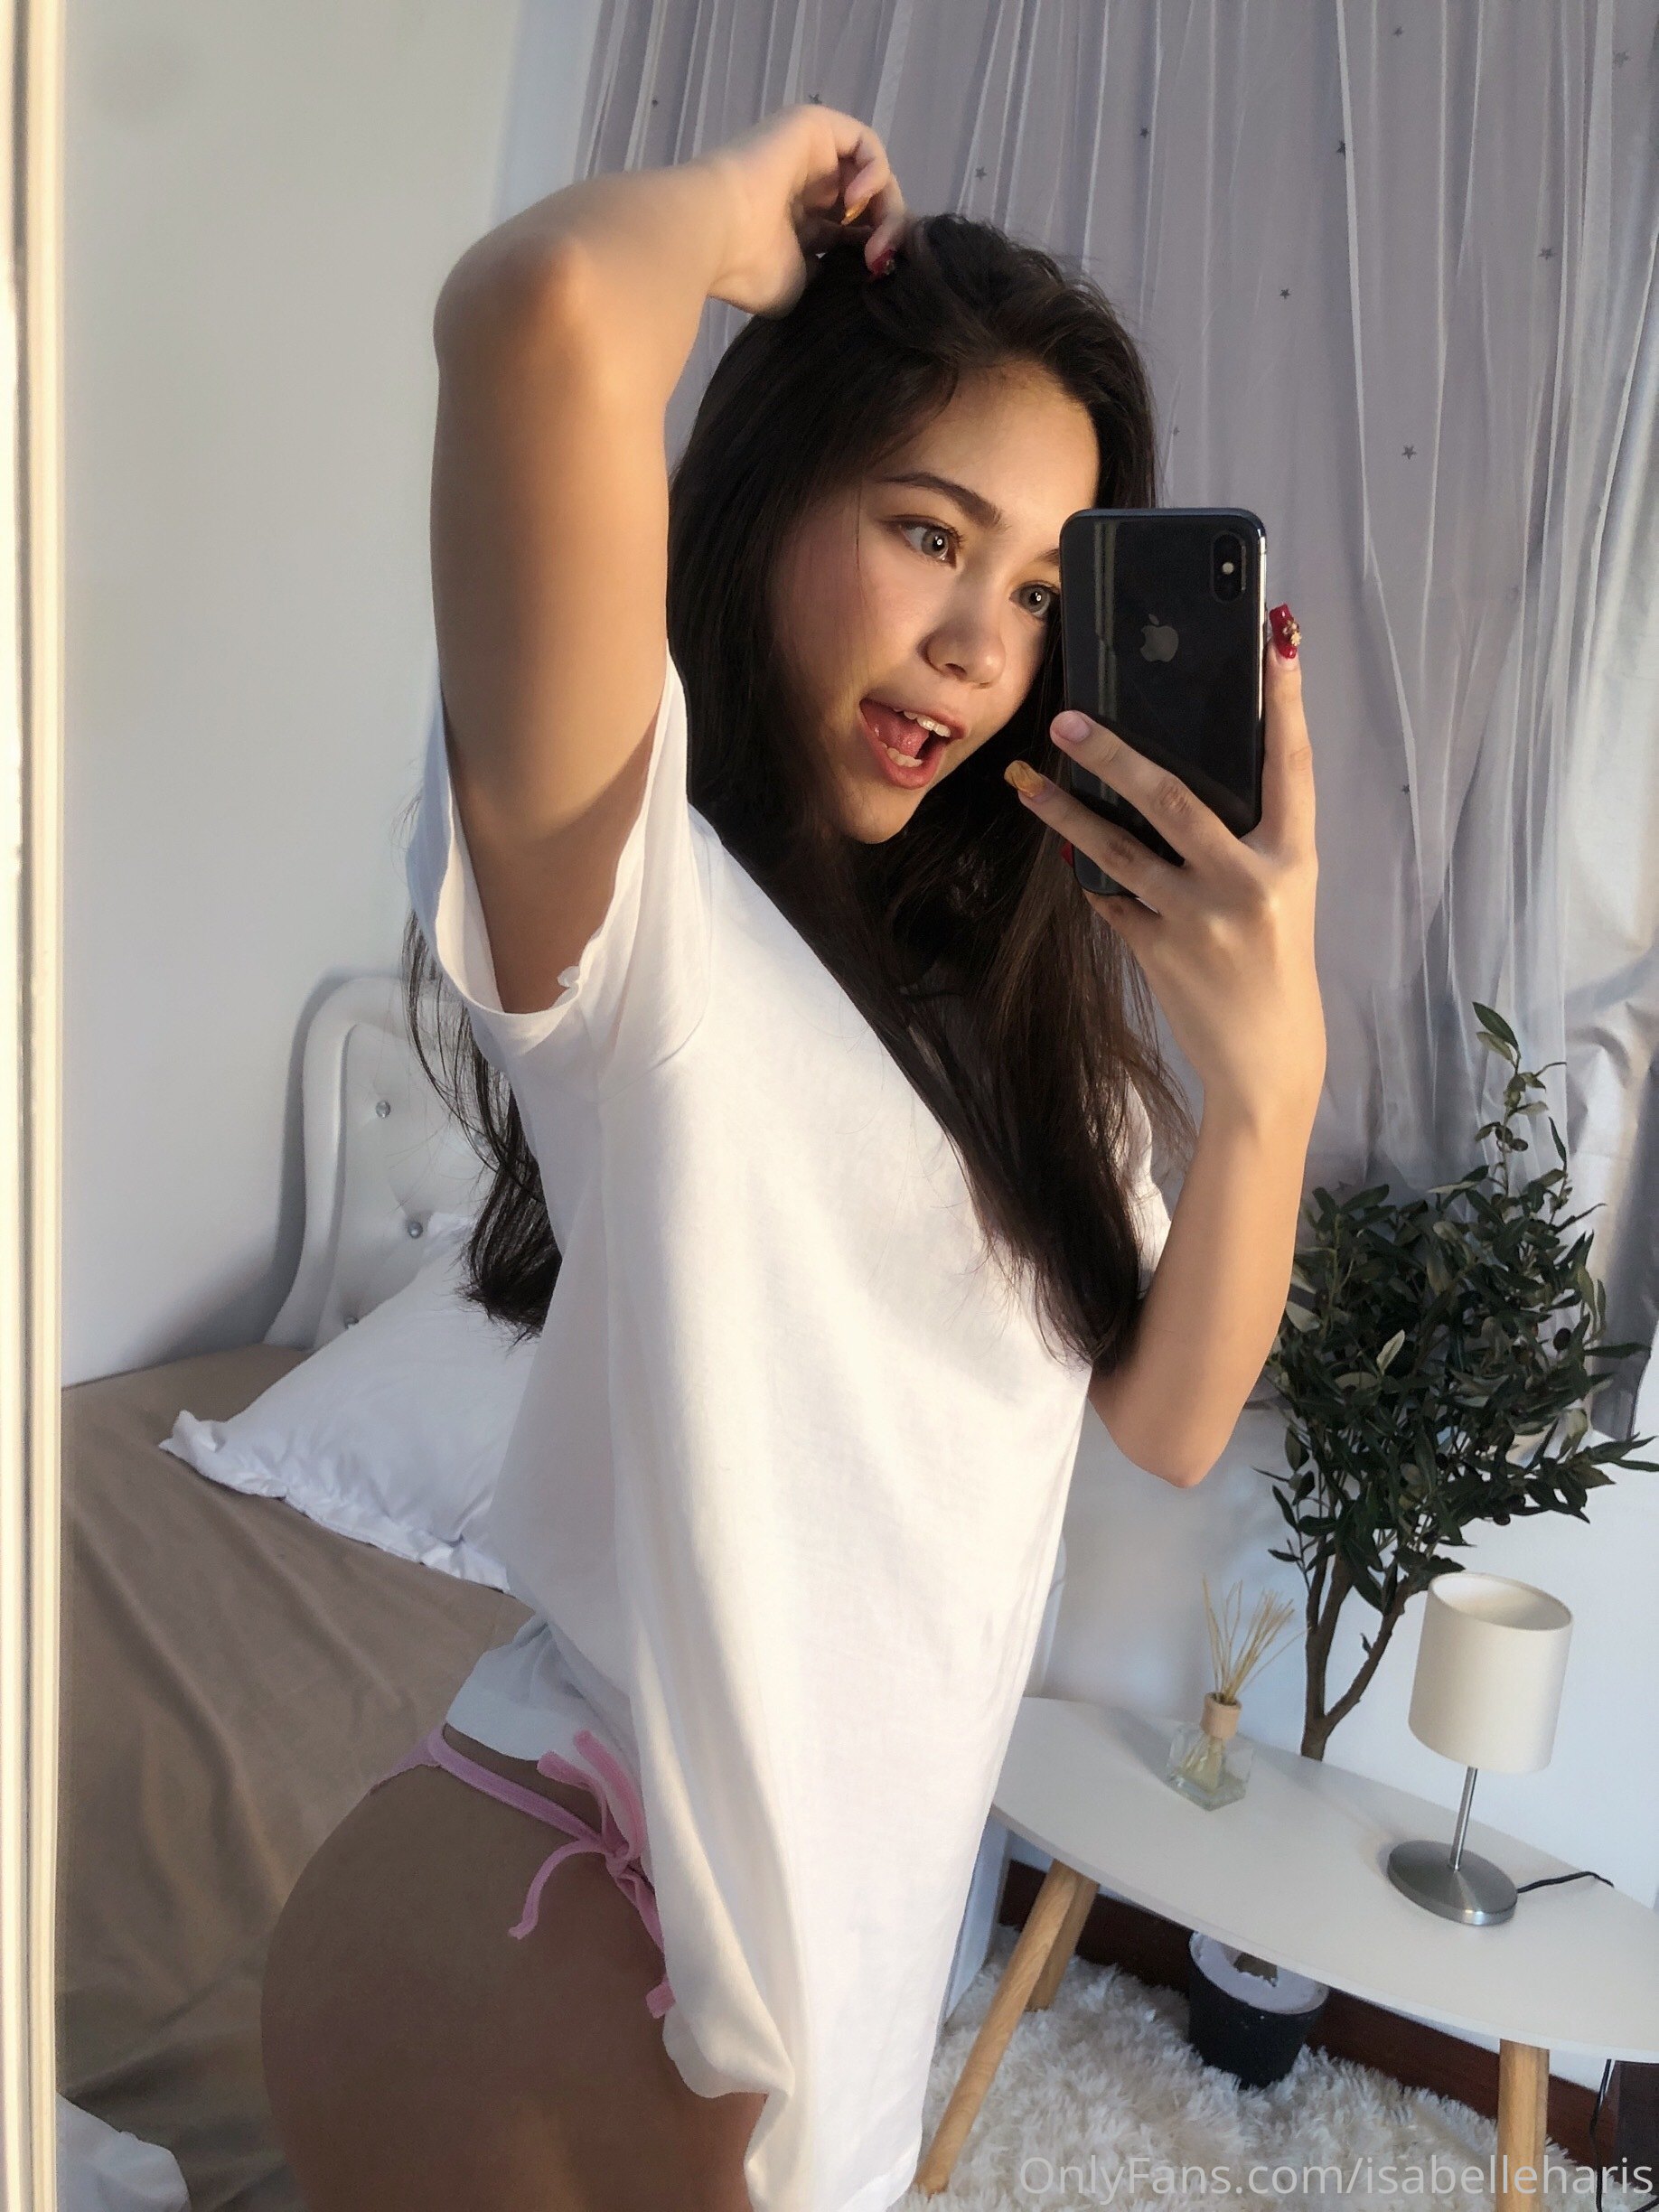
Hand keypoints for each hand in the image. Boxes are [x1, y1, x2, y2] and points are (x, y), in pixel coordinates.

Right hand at [695, 103, 908, 316]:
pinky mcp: (813, 125)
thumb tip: (851, 263)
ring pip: (872, 175)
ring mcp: (811, 153)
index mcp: (802, 224)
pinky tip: (858, 201)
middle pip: (869, 203)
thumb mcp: (801, 284)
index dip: (874, 249)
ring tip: (873, 239)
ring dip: (885, 208)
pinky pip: (865, 144)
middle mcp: (808, 186)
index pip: (855, 230)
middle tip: (880, 261)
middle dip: (885, 232)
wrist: (715, 232)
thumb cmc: (750, 267)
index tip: (877, 275)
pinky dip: (875, 171)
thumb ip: (830, 271)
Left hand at [1008, 627, 1324, 1120]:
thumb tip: (1186, 775)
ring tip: (1026, 781)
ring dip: (1066, 814)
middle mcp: (1246, 884)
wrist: (1267, 1059)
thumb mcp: (1283, 892)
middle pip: (1173, 800)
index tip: (1278, 637)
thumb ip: (1249, 838)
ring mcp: (1196, 920)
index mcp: (1292, 859)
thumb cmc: (1277, 963)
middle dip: (1116, 755)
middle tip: (1069, 719)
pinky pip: (1112, 899)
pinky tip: (1073, 859)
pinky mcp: (1157, 951)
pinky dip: (1093, 879)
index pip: (1290, 764)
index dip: (1286, 700)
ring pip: (1117, 851)